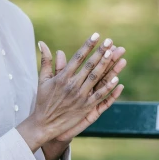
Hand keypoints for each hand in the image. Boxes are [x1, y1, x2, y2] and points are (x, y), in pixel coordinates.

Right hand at [17, 33, 124, 150]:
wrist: (44, 124)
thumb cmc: (43, 100)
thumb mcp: (42, 80)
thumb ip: (46, 61)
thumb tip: (42, 43)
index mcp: (62, 78)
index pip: (78, 58)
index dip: (88, 46)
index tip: (96, 36)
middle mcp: (72, 85)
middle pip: (89, 66)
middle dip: (100, 52)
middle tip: (110, 41)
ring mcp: (80, 97)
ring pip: (96, 78)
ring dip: (105, 66)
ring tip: (113, 54)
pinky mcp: (86, 107)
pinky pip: (99, 96)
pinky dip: (108, 88)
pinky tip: (117, 79)